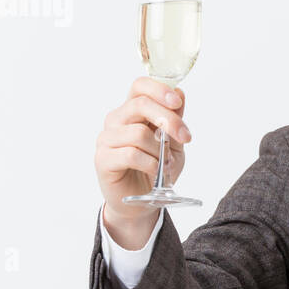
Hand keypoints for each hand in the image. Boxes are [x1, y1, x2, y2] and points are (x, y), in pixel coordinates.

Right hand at [94, 77, 191, 230]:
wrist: (143, 202)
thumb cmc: (157, 169)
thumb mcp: (174, 143)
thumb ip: (175, 119)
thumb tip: (179, 93)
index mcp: (132, 111)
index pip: (140, 86)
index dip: (159, 90)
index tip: (177, 103)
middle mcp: (116, 120)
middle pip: (140, 104)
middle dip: (169, 120)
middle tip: (185, 137)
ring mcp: (107, 139)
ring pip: (138, 132)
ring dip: (159, 150)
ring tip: (165, 163)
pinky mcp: (103, 159)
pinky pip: (131, 154)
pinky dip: (150, 163)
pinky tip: (155, 172)